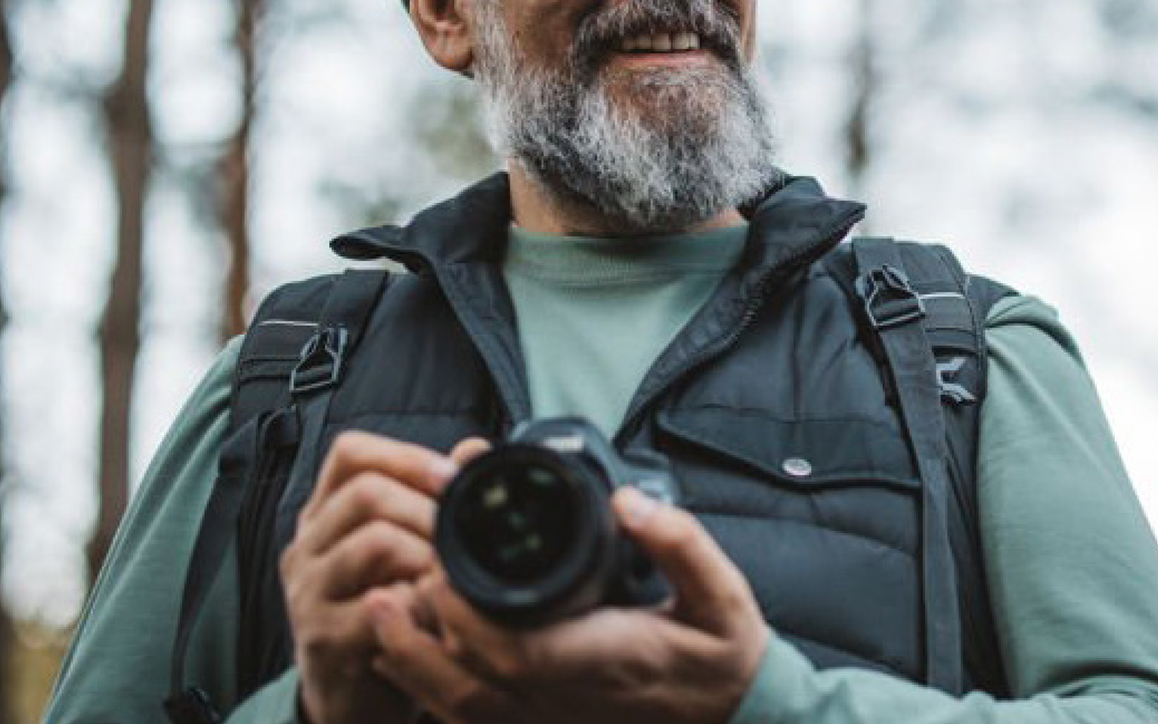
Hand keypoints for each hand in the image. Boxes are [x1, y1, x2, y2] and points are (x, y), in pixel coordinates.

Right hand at [280, 430, 481, 723]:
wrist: (357, 697)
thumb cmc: (389, 607)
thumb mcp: (405, 545)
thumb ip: (434, 496)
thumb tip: (474, 450)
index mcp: (325, 512)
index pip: (350, 454)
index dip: (405, 456)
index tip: (451, 477)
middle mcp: (307, 545)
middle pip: (365, 492)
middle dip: (426, 508)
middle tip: (460, 534)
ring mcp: (309, 592)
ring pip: (374, 541)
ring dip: (427, 553)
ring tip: (449, 573)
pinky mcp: (324, 638)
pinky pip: (379, 605)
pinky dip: (419, 602)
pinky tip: (434, 613)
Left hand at [366, 487, 769, 723]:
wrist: (734, 717)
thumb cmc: (721, 651)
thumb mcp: (721, 591)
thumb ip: (680, 541)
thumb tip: (629, 502)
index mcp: (604, 658)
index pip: (518, 651)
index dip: (467, 617)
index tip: (436, 566)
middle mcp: (569, 698)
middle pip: (473, 684)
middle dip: (420, 636)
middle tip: (383, 582)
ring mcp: (555, 718)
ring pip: (467, 709)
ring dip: (414, 665)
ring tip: (375, 614)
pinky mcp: (548, 722)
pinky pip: (477, 719)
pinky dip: (434, 692)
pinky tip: (408, 657)